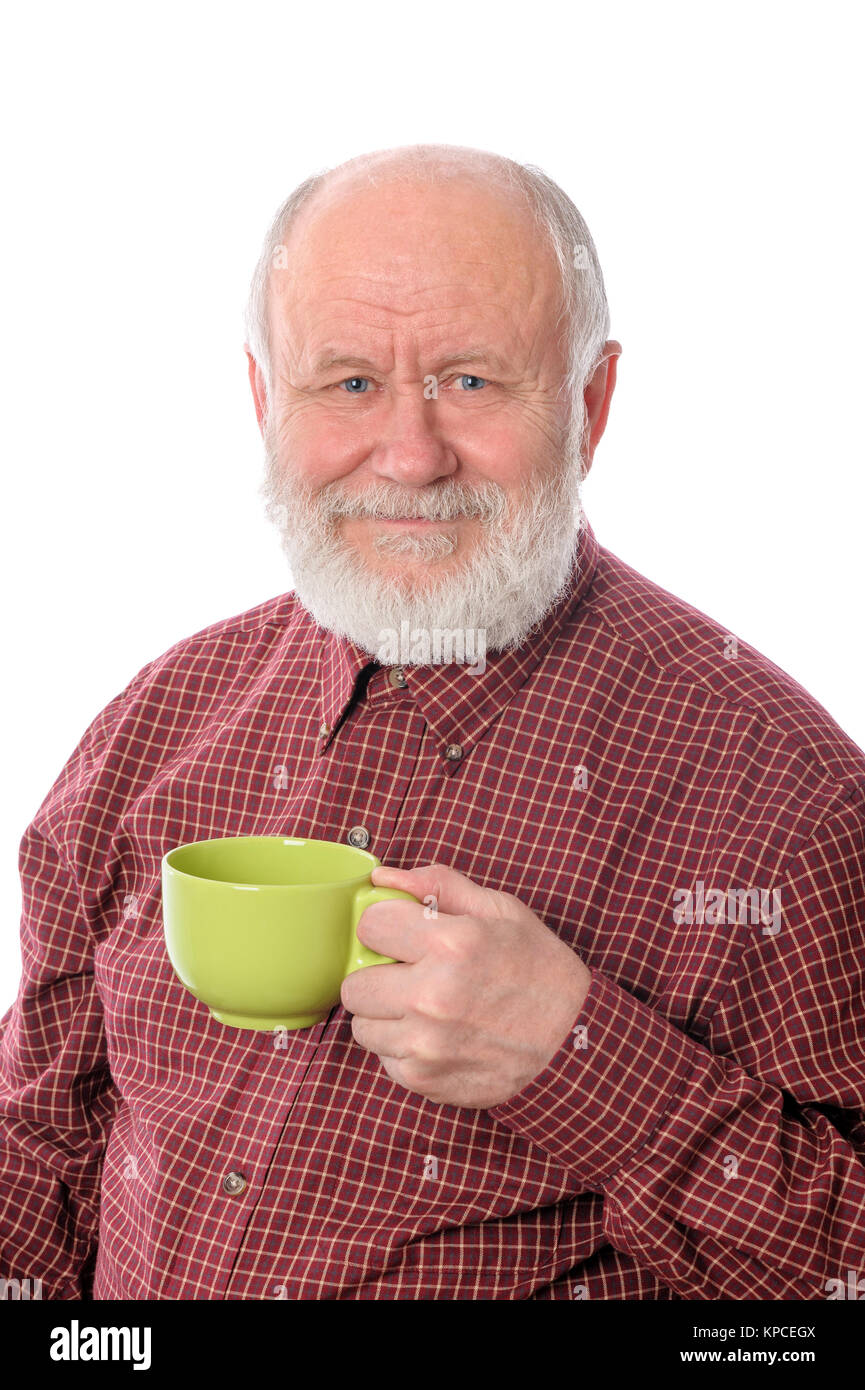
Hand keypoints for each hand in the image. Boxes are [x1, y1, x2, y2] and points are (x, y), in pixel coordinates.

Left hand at [339, 863, 592, 1107]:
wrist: (573, 1044)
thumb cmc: (538, 970)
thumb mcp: (501, 910)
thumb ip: (439, 886)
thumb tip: (382, 879)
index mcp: (452, 944)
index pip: (369, 925)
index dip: (386, 926)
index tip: (403, 934)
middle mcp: (432, 995)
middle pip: (355, 984)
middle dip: (378, 975)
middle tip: (410, 975)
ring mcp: (426, 1043)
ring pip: (363, 1026)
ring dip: (386, 1015)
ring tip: (424, 1008)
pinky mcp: (425, 1079)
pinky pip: (384, 1059)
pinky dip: (403, 1048)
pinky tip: (437, 1036)